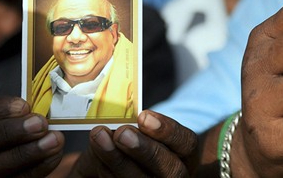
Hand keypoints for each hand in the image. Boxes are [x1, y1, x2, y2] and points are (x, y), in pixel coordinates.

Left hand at [69, 110, 196, 176]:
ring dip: (117, 160)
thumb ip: (138, 122)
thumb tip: (120, 112)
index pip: (187, 144)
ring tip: (99, 137)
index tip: (143, 116)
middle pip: (171, 170)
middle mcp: (175, 175)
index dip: (168, 131)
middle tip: (121, 132)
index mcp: (185, 156)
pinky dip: (106, 170)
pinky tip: (95, 154)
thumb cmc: (136, 142)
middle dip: (144, 150)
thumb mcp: (144, 130)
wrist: (124, 166)